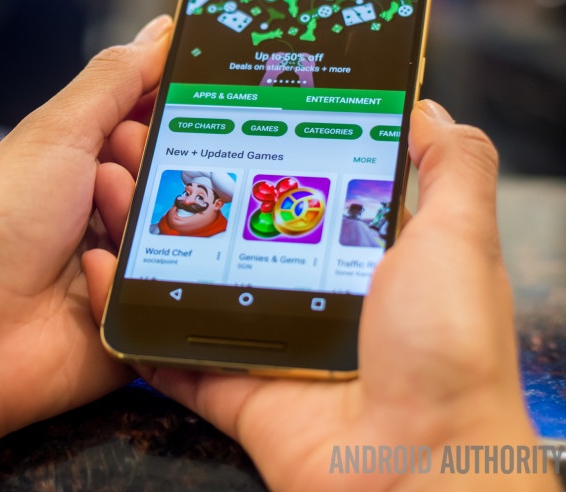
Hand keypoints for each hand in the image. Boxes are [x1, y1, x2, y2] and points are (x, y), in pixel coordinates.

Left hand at [0, 13, 172, 441]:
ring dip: (137, 222)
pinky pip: (179, 285)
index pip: (162, 116)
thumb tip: (161, 30)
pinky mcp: (147, 310)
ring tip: (91, 233)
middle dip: (149, 168)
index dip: (176, 106)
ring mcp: (134, 259)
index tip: (195, 99)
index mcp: (95, 156)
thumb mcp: (57, 132)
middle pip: (185, 170)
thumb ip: (114, 79)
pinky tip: (90, 279)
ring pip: (187, 226)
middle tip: (109, 176)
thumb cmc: (1, 223)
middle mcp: (119, 204)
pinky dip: (133, 277)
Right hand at [84, 100, 558, 491]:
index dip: (256, 149)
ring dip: (152, 243)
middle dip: (190, 188)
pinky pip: (172, 353)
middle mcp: (313, 296)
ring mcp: (270, 343)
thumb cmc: (447, 351)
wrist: (416, 467)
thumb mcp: (459, 238)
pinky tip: (106, 277)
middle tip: (147, 145)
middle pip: (233, 231)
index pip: (299, 186)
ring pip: (193, 285)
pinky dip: (133, 321)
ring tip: (115, 192)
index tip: (215, 111)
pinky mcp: (237, 390)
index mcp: (361, 257)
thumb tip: (426, 110)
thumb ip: (451, 168)